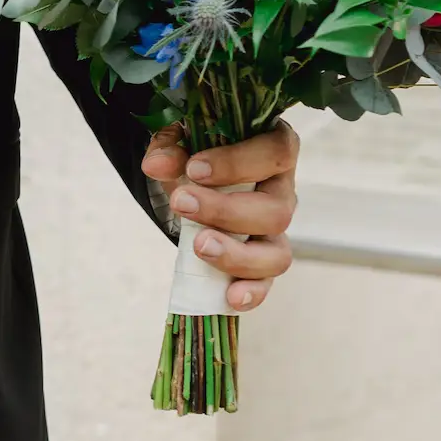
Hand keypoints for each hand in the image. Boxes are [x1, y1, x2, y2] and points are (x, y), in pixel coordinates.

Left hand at [142, 121, 297, 311]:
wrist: (197, 178)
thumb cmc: (201, 153)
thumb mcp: (184, 143)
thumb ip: (171, 147)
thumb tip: (157, 164)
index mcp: (274, 150)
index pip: (276, 153)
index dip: (238, 163)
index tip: (194, 169)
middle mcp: (283, 192)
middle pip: (276, 210)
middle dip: (226, 211)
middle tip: (182, 203)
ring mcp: (275, 232)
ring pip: (277, 254)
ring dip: (237, 255)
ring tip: (199, 246)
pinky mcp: (262, 261)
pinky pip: (266, 283)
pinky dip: (252, 293)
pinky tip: (230, 297)